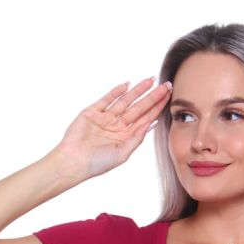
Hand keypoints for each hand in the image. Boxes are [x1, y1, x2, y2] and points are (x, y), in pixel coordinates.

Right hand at [52, 77, 171, 180]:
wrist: (74, 161)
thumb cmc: (98, 163)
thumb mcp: (122, 153)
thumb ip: (136, 138)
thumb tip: (151, 124)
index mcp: (126, 137)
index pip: (146, 119)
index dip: (157, 108)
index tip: (169, 97)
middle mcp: (118, 126)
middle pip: (139, 108)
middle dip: (152, 96)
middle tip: (166, 85)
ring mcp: (105, 118)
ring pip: (125, 101)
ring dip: (138, 90)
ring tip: (150, 80)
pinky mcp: (92, 112)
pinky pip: (107, 99)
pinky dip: (116, 91)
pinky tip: (127, 85)